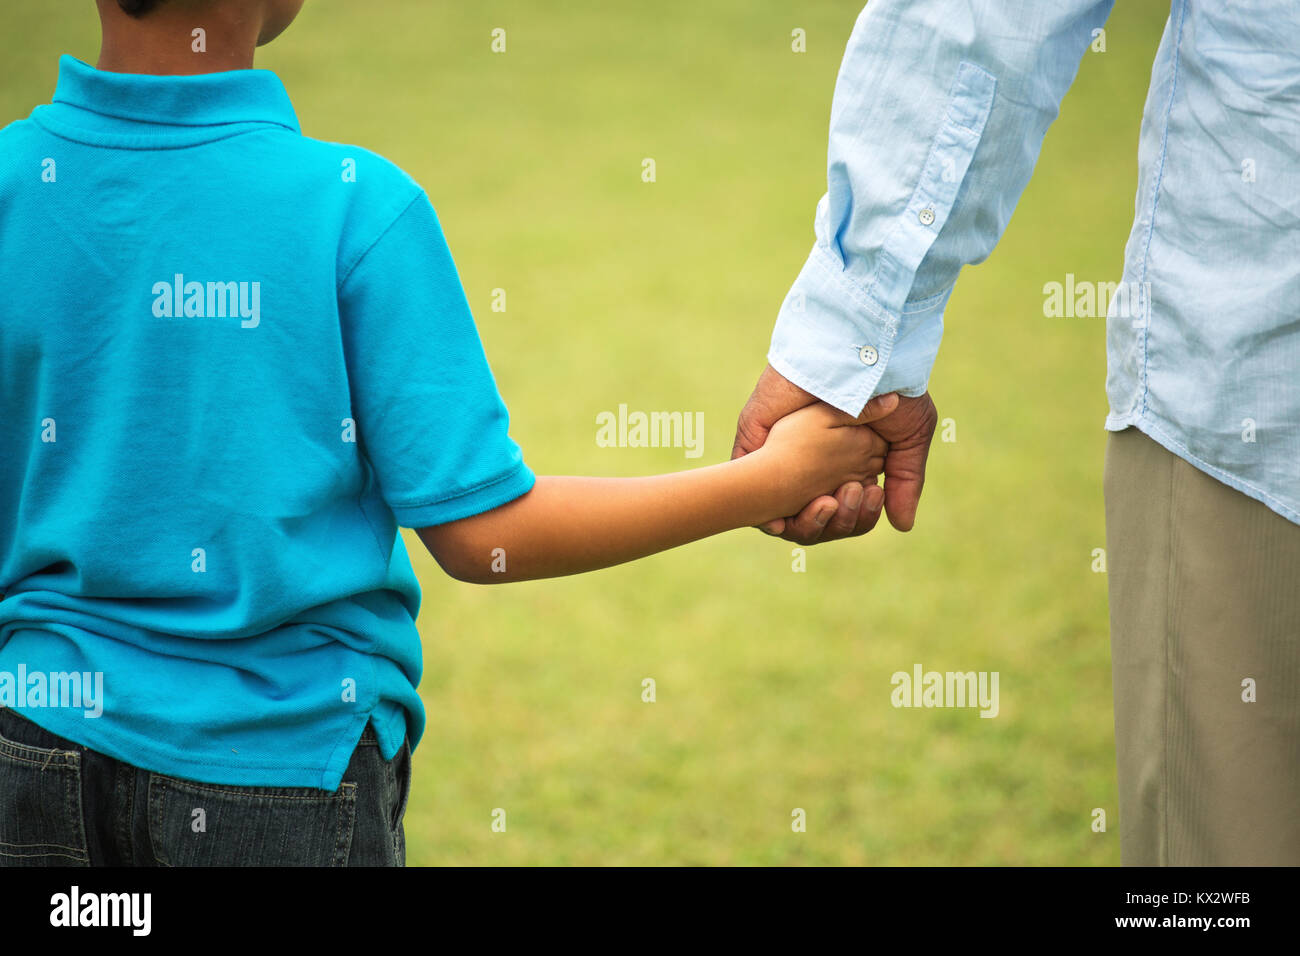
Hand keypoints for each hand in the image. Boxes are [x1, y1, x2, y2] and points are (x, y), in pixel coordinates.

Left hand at [733, 364, 934, 542]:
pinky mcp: (755, 439)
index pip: (842, 510)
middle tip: (850, 497)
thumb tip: (902, 526)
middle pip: (812, 516)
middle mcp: (809, 462)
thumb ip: (904, 482)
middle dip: (833, 522)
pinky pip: (745, 485)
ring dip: (805, 519)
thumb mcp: (907, 438)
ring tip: (829, 501)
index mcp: (843, 464)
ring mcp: (780, 451)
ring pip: (779, 509)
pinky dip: (760, 509)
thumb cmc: (892, 389)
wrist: (862, 355)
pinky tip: (780, 518)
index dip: (855, 518)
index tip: (872, 499)